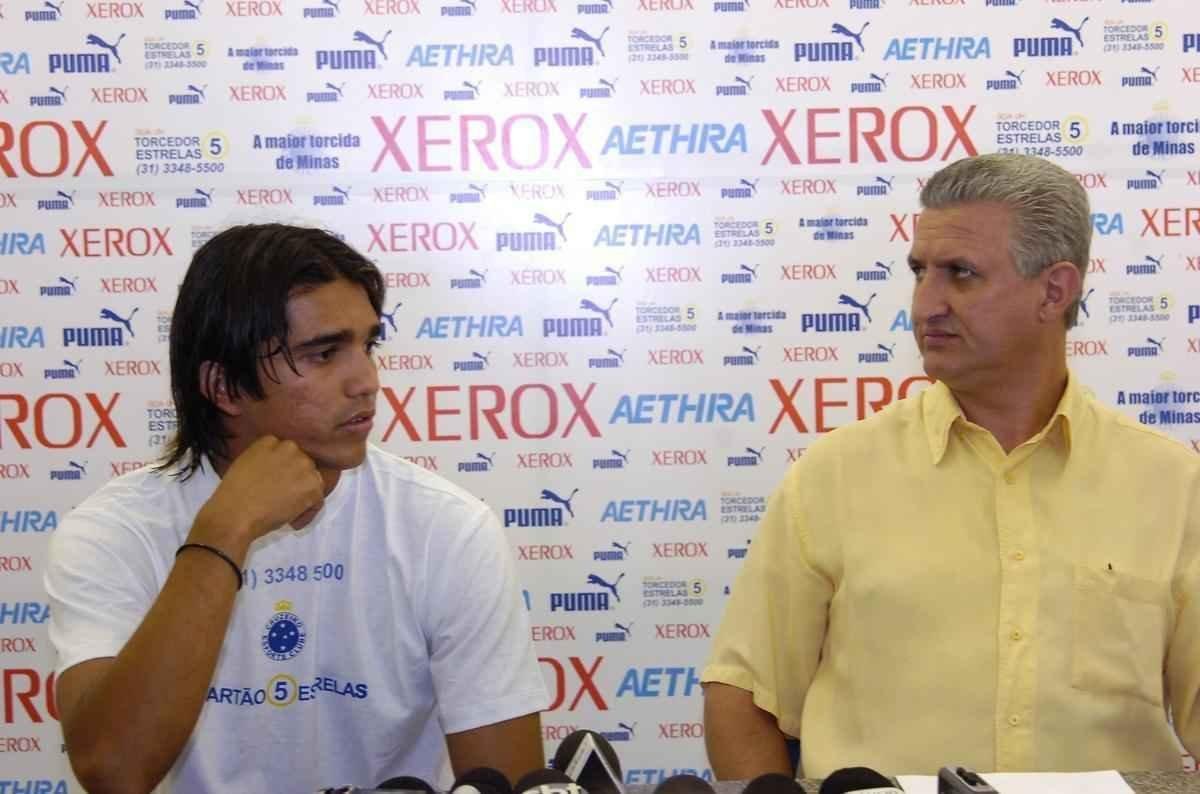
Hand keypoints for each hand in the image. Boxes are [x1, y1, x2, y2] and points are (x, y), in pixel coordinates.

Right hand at [192, 437, 325, 553]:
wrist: (236, 513)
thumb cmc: (234, 494)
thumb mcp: (244, 463)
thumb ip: (263, 458)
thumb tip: (276, 468)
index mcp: (269, 441)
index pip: (285, 451)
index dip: (283, 467)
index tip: (276, 480)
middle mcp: (290, 448)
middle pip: (301, 462)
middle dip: (295, 477)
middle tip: (283, 494)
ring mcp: (303, 465)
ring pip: (312, 478)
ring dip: (304, 491)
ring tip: (288, 506)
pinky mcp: (313, 484)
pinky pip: (318, 496)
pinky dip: (309, 508)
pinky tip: (294, 516)